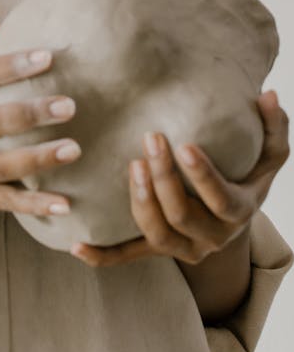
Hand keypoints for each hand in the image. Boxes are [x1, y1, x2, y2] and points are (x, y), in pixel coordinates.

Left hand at [70, 90, 289, 267]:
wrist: (230, 217)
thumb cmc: (247, 173)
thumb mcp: (268, 154)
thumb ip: (274, 126)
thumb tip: (270, 94)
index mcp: (238, 212)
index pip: (221, 200)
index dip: (203, 177)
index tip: (183, 145)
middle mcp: (211, 237)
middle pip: (184, 216)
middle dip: (165, 180)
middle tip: (151, 139)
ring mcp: (183, 248)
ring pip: (158, 236)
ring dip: (141, 203)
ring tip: (132, 166)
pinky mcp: (156, 250)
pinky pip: (128, 256)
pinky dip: (103, 255)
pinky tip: (77, 246)